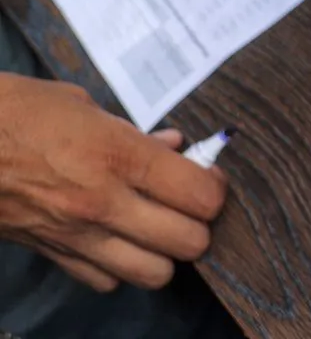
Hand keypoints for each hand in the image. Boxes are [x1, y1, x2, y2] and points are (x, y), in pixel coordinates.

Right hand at [0, 73, 226, 291]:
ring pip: (154, 273)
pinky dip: (120, 266)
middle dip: (199, 225)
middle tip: (189, 204)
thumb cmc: (16, 111)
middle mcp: (103, 203)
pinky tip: (117, 239)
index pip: (201, 194)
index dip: (215, 187)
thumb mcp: (82, 104)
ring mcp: (77, 234)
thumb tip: (175, 144)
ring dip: (165, 252)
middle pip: (189, 243)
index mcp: (117, 155)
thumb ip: (135, 132)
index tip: (209, 175)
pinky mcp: (52, 254)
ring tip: (159, 226)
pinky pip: (107, 280)